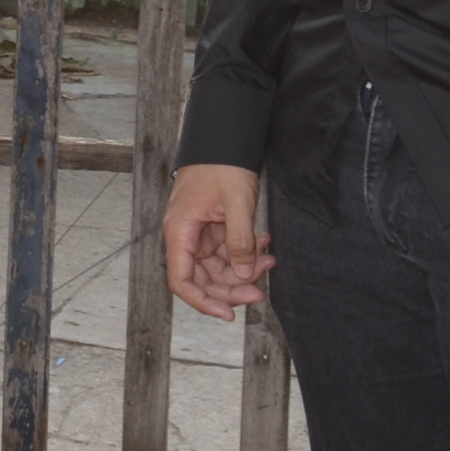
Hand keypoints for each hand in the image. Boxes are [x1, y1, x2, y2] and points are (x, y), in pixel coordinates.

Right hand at [163, 164, 273, 318]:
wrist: (226, 135)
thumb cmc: (223, 163)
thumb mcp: (236, 203)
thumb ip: (239, 242)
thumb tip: (243, 274)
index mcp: (180, 231)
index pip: (182, 280)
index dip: (203, 302)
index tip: (227, 314)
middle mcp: (184, 235)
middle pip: (203, 278)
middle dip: (232, 287)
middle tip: (261, 292)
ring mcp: (198, 230)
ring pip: (217, 265)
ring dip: (244, 268)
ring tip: (269, 259)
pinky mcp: (212, 225)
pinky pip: (226, 249)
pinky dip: (245, 251)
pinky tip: (264, 243)